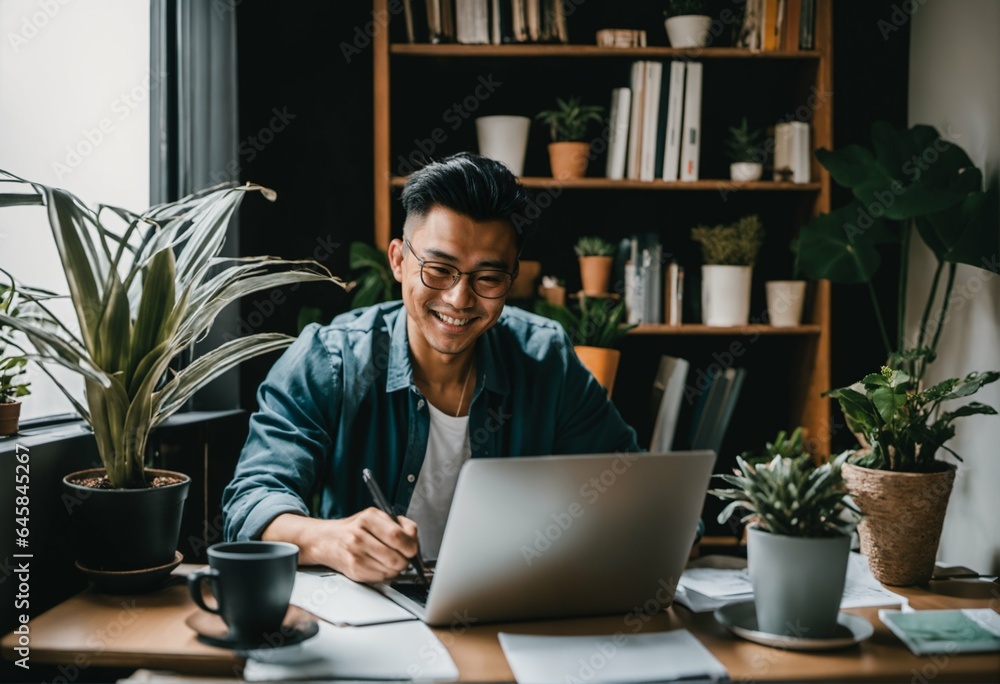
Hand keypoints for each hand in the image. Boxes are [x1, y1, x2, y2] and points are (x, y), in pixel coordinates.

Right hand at [264, 509, 419, 582]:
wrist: (326, 540)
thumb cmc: (353, 528)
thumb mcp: (374, 516)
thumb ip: (397, 524)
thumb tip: (414, 538)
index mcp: (368, 518)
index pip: (397, 535)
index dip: (410, 545)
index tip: (413, 548)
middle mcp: (359, 536)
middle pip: (396, 557)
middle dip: (406, 560)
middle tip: (404, 556)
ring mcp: (355, 555)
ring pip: (391, 570)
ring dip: (396, 568)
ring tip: (390, 559)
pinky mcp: (354, 571)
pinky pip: (381, 578)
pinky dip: (386, 574)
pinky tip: (379, 564)